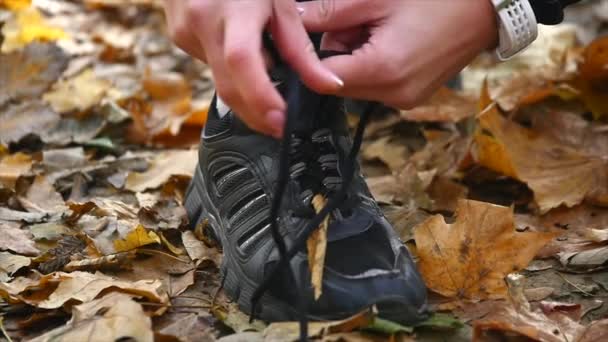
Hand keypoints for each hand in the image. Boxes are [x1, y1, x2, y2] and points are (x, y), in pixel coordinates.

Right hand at [162, 0, 342, 137]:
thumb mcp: (280, 2)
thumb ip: (301, 48)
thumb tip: (327, 84)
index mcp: (232, 8)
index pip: (243, 62)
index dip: (261, 98)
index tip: (281, 122)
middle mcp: (200, 21)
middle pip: (228, 85)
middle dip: (256, 113)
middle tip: (280, 125)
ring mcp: (184, 30)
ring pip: (219, 79)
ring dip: (245, 90)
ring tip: (267, 78)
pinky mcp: (178, 36)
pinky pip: (210, 65)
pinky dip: (231, 71)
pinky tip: (244, 54)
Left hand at [298, 0, 498, 108]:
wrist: (486, 8)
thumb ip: (329, 12)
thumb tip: (292, 19)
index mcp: (383, 71)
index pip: (321, 79)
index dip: (306, 57)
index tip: (304, 33)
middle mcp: (393, 95)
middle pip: (336, 82)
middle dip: (336, 50)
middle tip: (359, 19)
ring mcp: (404, 100)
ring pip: (354, 82)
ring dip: (354, 55)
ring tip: (380, 26)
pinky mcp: (411, 97)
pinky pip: (375, 84)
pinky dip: (372, 62)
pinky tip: (391, 38)